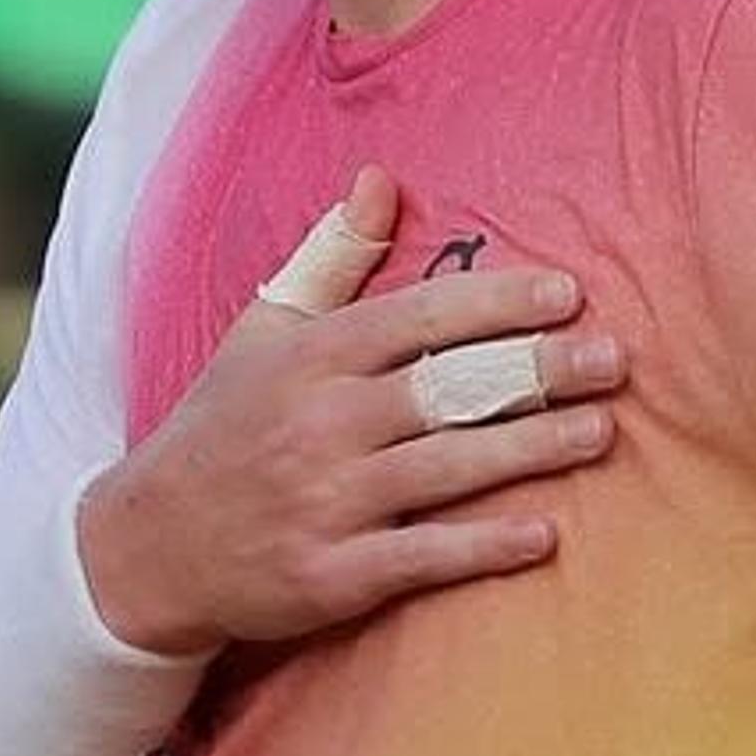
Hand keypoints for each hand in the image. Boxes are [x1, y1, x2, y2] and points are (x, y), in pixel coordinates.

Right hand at [75, 166, 629, 660]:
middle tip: (612, 359)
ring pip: (448, 468)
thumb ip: (330, 256)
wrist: (144, 549)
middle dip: (536, 371)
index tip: (565, 293)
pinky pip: (423, 557)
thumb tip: (382, 179)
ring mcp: (325, 502)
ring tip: (601, 431)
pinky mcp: (329, 576)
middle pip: (447, 389)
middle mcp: (320, 424)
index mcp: (309, 358)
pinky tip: (545, 535)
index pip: (417, 317)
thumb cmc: (218, 428)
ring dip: (532, 448)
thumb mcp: (260, 331)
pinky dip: (485, 547)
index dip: (495, 303)